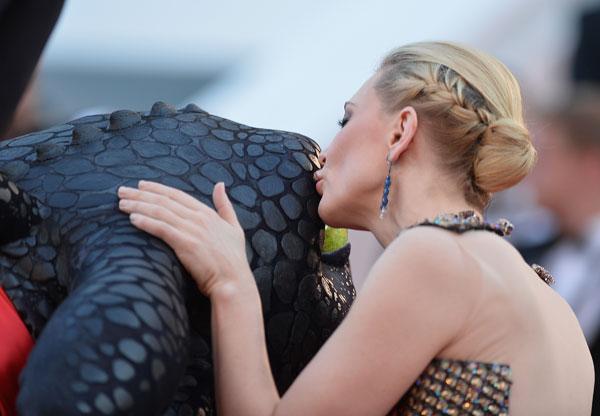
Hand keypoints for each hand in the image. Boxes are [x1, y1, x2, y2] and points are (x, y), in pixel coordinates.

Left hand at [117, 180, 251, 297]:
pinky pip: (162, 229)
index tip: (140, 185)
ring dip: (138, 206)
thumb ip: (225, 205)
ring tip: (121, 204)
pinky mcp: (186, 244)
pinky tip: (132, 219)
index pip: (177, 195)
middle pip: (164, 201)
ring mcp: (192, 230)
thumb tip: (219, 184)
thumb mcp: (234, 227)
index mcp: (208, 213)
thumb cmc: (234, 259)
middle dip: (140, 194)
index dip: (157, 188)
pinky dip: (147, 222)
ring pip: (160, 212)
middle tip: (121, 191)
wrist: (233, 281)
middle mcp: (199, 218)